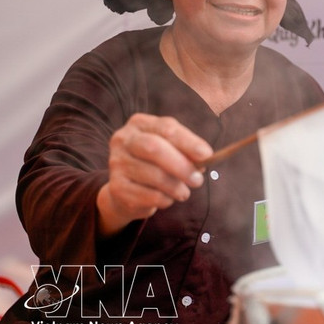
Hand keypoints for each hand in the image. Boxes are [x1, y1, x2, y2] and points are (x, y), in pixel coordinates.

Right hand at [96, 113, 212, 236]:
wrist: (127, 189)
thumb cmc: (157, 164)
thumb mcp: (172, 150)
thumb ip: (188, 151)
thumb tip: (205, 157)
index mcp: (140, 124)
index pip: (166, 128)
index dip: (188, 142)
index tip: (207, 155)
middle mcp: (123, 140)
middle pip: (154, 148)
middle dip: (182, 166)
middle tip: (198, 181)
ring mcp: (116, 163)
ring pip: (154, 175)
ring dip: (176, 187)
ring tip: (183, 192)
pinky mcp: (116, 187)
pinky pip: (149, 196)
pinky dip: (165, 199)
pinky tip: (167, 198)